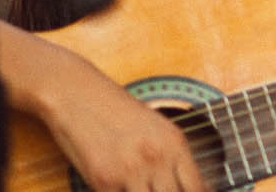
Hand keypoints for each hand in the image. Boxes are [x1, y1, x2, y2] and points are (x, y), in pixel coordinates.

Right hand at [34, 47, 204, 191]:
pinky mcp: (103, 180)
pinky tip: (117, 189)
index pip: (197, 189)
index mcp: (175, 143)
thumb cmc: (117, 112)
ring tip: (134, 188)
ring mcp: (131, 170)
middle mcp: (157, 157)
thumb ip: (173, 159)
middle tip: (156, 191)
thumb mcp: (156, 128)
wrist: (77, 93)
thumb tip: (193, 188)